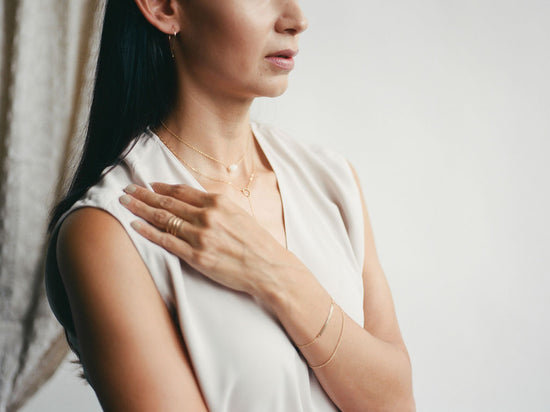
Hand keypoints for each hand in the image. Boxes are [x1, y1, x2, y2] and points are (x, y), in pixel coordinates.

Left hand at [119, 183, 291, 295]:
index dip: (162, 187)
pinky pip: (167, 241)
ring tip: (125, 203)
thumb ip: (217, 206)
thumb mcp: (239, 214)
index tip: (148, 185)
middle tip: (127, 190)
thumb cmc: (257, 242)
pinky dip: (148, 232)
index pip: (182, 191)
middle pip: (167, 202)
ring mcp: (201, 236)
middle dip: (143, 195)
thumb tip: (196, 201)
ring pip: (163, 219)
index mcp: (219, 202)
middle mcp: (207, 216)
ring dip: (140, 209)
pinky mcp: (197, 256)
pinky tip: (135, 226)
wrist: (269, 267)